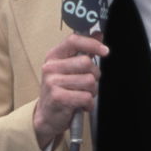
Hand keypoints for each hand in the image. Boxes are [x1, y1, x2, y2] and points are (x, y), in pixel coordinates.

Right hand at [33, 32, 107, 146]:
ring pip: (89, 81)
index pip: (74, 41)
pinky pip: (86, 97)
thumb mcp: (68, 68)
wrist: (46, 116)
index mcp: (54, 56)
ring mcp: (52, 82)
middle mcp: (51, 67)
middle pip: (86, 62)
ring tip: (82, 95)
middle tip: (88, 83)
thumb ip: (83, 51)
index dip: (92, 44)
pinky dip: (88, 103)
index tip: (104, 51)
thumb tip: (98, 34)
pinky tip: (81, 105)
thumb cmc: (60, 90)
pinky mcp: (57, 97)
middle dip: (95, 75)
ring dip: (92, 91)